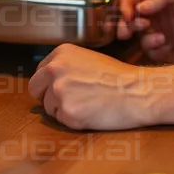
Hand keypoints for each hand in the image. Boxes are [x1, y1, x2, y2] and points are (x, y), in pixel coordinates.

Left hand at [28, 44, 152, 130]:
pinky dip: (73, 120)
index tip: (65, 86)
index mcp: (62, 53)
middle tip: (73, 98)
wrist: (138, 90)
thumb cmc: (118, 76)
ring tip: (88, 103)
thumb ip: (67, 66)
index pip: (39, 72)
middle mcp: (56, 69)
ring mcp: (60, 91)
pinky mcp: (67, 112)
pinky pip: (60, 121)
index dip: (50, 82)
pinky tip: (91, 112)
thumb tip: (47, 80)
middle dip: (49, 96)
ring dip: (63, 109)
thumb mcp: (89, 59)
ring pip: (48, 107)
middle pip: (36, 89)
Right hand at [115, 0, 173, 61]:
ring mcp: (160, 30)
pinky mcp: (164, 49)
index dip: (126, 4)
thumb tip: (141, 7)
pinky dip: (151, 45)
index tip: (128, 14)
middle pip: (129, 15)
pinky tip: (165, 42)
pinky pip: (147, 49)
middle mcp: (158, 12)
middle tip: (129, 28)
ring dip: (140, 33)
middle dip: (124, 22)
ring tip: (152, 32)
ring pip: (135, 33)